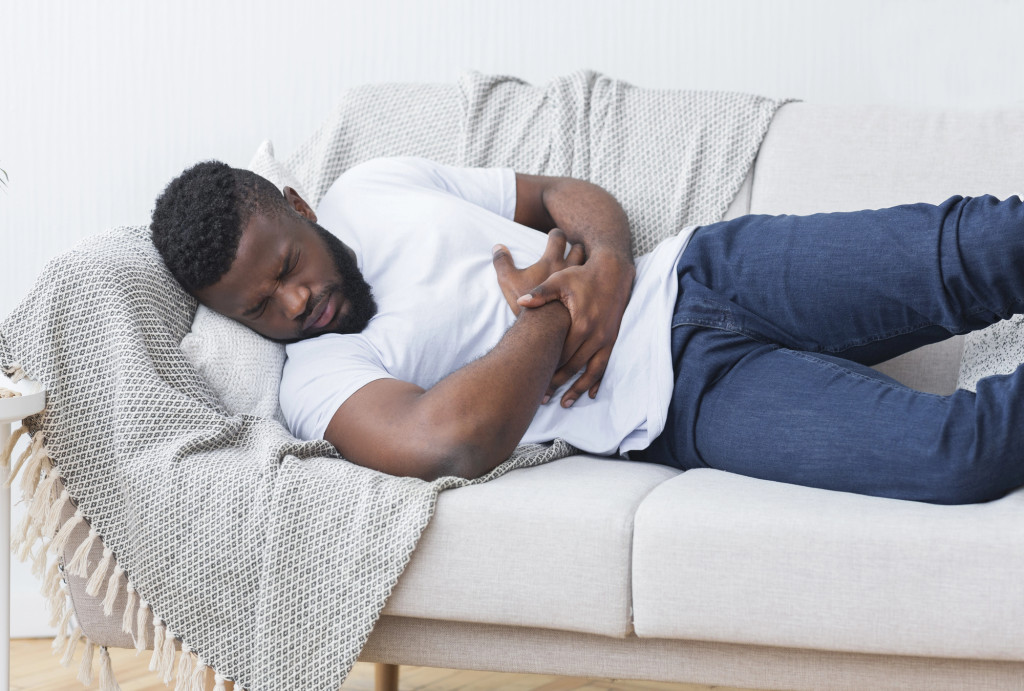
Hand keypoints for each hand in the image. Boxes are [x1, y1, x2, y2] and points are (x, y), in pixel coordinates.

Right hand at [491, 228, 584, 316]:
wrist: (545, 326)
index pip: (558, 238)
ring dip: (584, 264)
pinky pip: (590, 286)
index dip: (556, 234)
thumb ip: (502, 262)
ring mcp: (579, 285)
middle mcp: (569, 269)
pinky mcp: (584, 299)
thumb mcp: (508, 280)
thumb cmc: (526, 302)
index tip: (554, 235)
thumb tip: (497, 247)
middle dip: (575, 247)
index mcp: (552, 260)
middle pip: (578, 250)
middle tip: (572, 248)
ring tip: (580, 267)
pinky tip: (585, 289)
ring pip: (587, 267)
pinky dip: (587, 284)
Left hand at [517, 249, 634, 407]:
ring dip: (579, 389)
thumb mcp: (560, 280)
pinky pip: (605, 365)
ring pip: (592, 371)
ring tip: (565, 404)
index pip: (561, 354)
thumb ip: (540, 294)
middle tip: (543, 398)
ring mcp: (606, 339)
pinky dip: (597, 381)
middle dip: (558, 383)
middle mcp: (596, 335)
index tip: (533, 381)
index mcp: (581, 324)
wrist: (613, 271)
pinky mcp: (612, 339)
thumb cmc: (582, 275)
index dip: (547, 369)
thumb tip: (521, 301)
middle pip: (574, 367)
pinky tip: (591, 394)